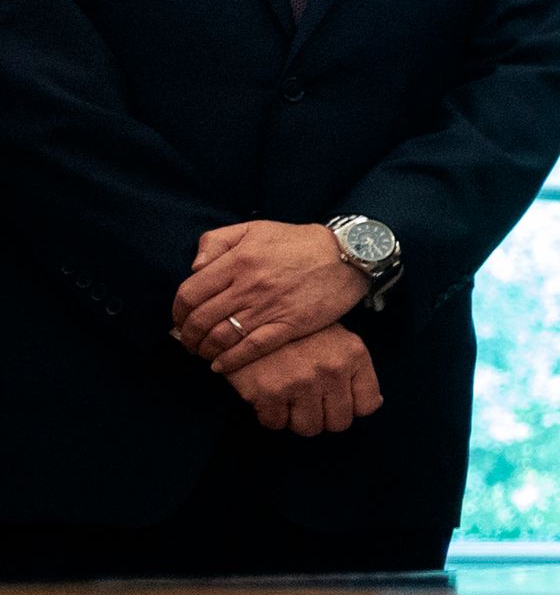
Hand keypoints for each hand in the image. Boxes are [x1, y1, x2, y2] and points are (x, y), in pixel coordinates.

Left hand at [171, 221, 368, 376]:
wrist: (347, 255)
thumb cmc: (298, 242)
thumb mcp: (255, 228)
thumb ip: (217, 241)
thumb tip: (195, 267)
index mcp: (237, 261)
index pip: (190, 293)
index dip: (177, 311)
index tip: (178, 320)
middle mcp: (249, 286)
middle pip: (201, 319)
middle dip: (188, 336)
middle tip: (189, 341)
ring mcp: (269, 307)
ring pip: (222, 337)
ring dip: (205, 350)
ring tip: (204, 353)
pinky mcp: (290, 325)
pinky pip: (252, 348)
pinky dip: (231, 361)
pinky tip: (221, 366)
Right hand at [223, 324, 379, 435]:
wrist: (248, 319)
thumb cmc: (297, 332)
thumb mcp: (338, 339)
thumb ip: (356, 369)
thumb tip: (376, 403)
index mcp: (353, 355)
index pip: (367, 405)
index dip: (350, 407)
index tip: (336, 401)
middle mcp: (332, 369)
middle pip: (339, 423)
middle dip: (324, 417)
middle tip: (309, 401)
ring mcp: (301, 382)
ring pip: (309, 428)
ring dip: (297, 419)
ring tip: (289, 398)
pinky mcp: (270, 392)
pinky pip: (276, 424)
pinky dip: (271, 415)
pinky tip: (269, 395)